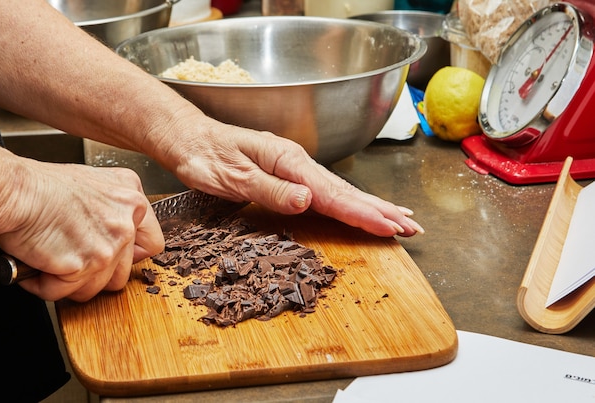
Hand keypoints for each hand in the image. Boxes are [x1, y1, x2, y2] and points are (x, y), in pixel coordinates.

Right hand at [0, 161, 163, 301]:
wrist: (12, 189)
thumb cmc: (40, 185)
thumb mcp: (92, 186)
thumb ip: (111, 211)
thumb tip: (111, 234)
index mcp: (132, 200)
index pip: (152, 243)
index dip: (130, 256)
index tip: (111, 257)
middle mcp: (126, 222)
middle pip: (124, 273)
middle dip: (95, 275)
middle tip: (71, 262)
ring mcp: (108, 245)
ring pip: (96, 288)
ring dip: (70, 283)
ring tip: (50, 261)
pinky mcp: (84, 265)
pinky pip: (63, 293)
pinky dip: (45, 286)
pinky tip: (36, 265)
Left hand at [167, 119, 423, 237]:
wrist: (190, 140)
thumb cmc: (206, 158)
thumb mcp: (233, 177)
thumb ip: (271, 190)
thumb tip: (308, 200)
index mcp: (288, 162)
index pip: (332, 194)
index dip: (363, 213)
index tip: (389, 227)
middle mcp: (297, 163)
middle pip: (346, 191)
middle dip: (379, 210)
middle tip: (412, 228)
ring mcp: (294, 168)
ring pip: (340, 191)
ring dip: (371, 206)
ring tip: (400, 219)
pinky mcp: (288, 174)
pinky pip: (325, 191)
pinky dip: (348, 201)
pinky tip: (359, 206)